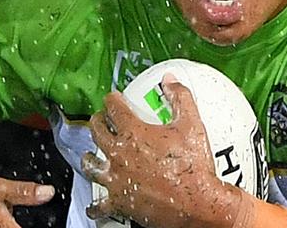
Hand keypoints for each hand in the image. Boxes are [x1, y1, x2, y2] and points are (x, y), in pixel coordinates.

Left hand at [83, 76, 242, 227]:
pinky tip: (94, 205)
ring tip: (90, 155)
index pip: (114, 108)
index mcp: (134, 133)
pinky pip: (99, 205)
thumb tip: (170, 80)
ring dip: (89, 158)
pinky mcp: (119, 203)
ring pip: (92, 166)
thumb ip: (180, 97)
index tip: (113, 97)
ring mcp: (117, 179)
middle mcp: (120, 154)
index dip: (112, 99)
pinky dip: (95, 205)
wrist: (197, 204)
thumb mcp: (192, 124)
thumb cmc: (194, 167)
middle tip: (100, 119)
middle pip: (97, 132)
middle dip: (97, 121)